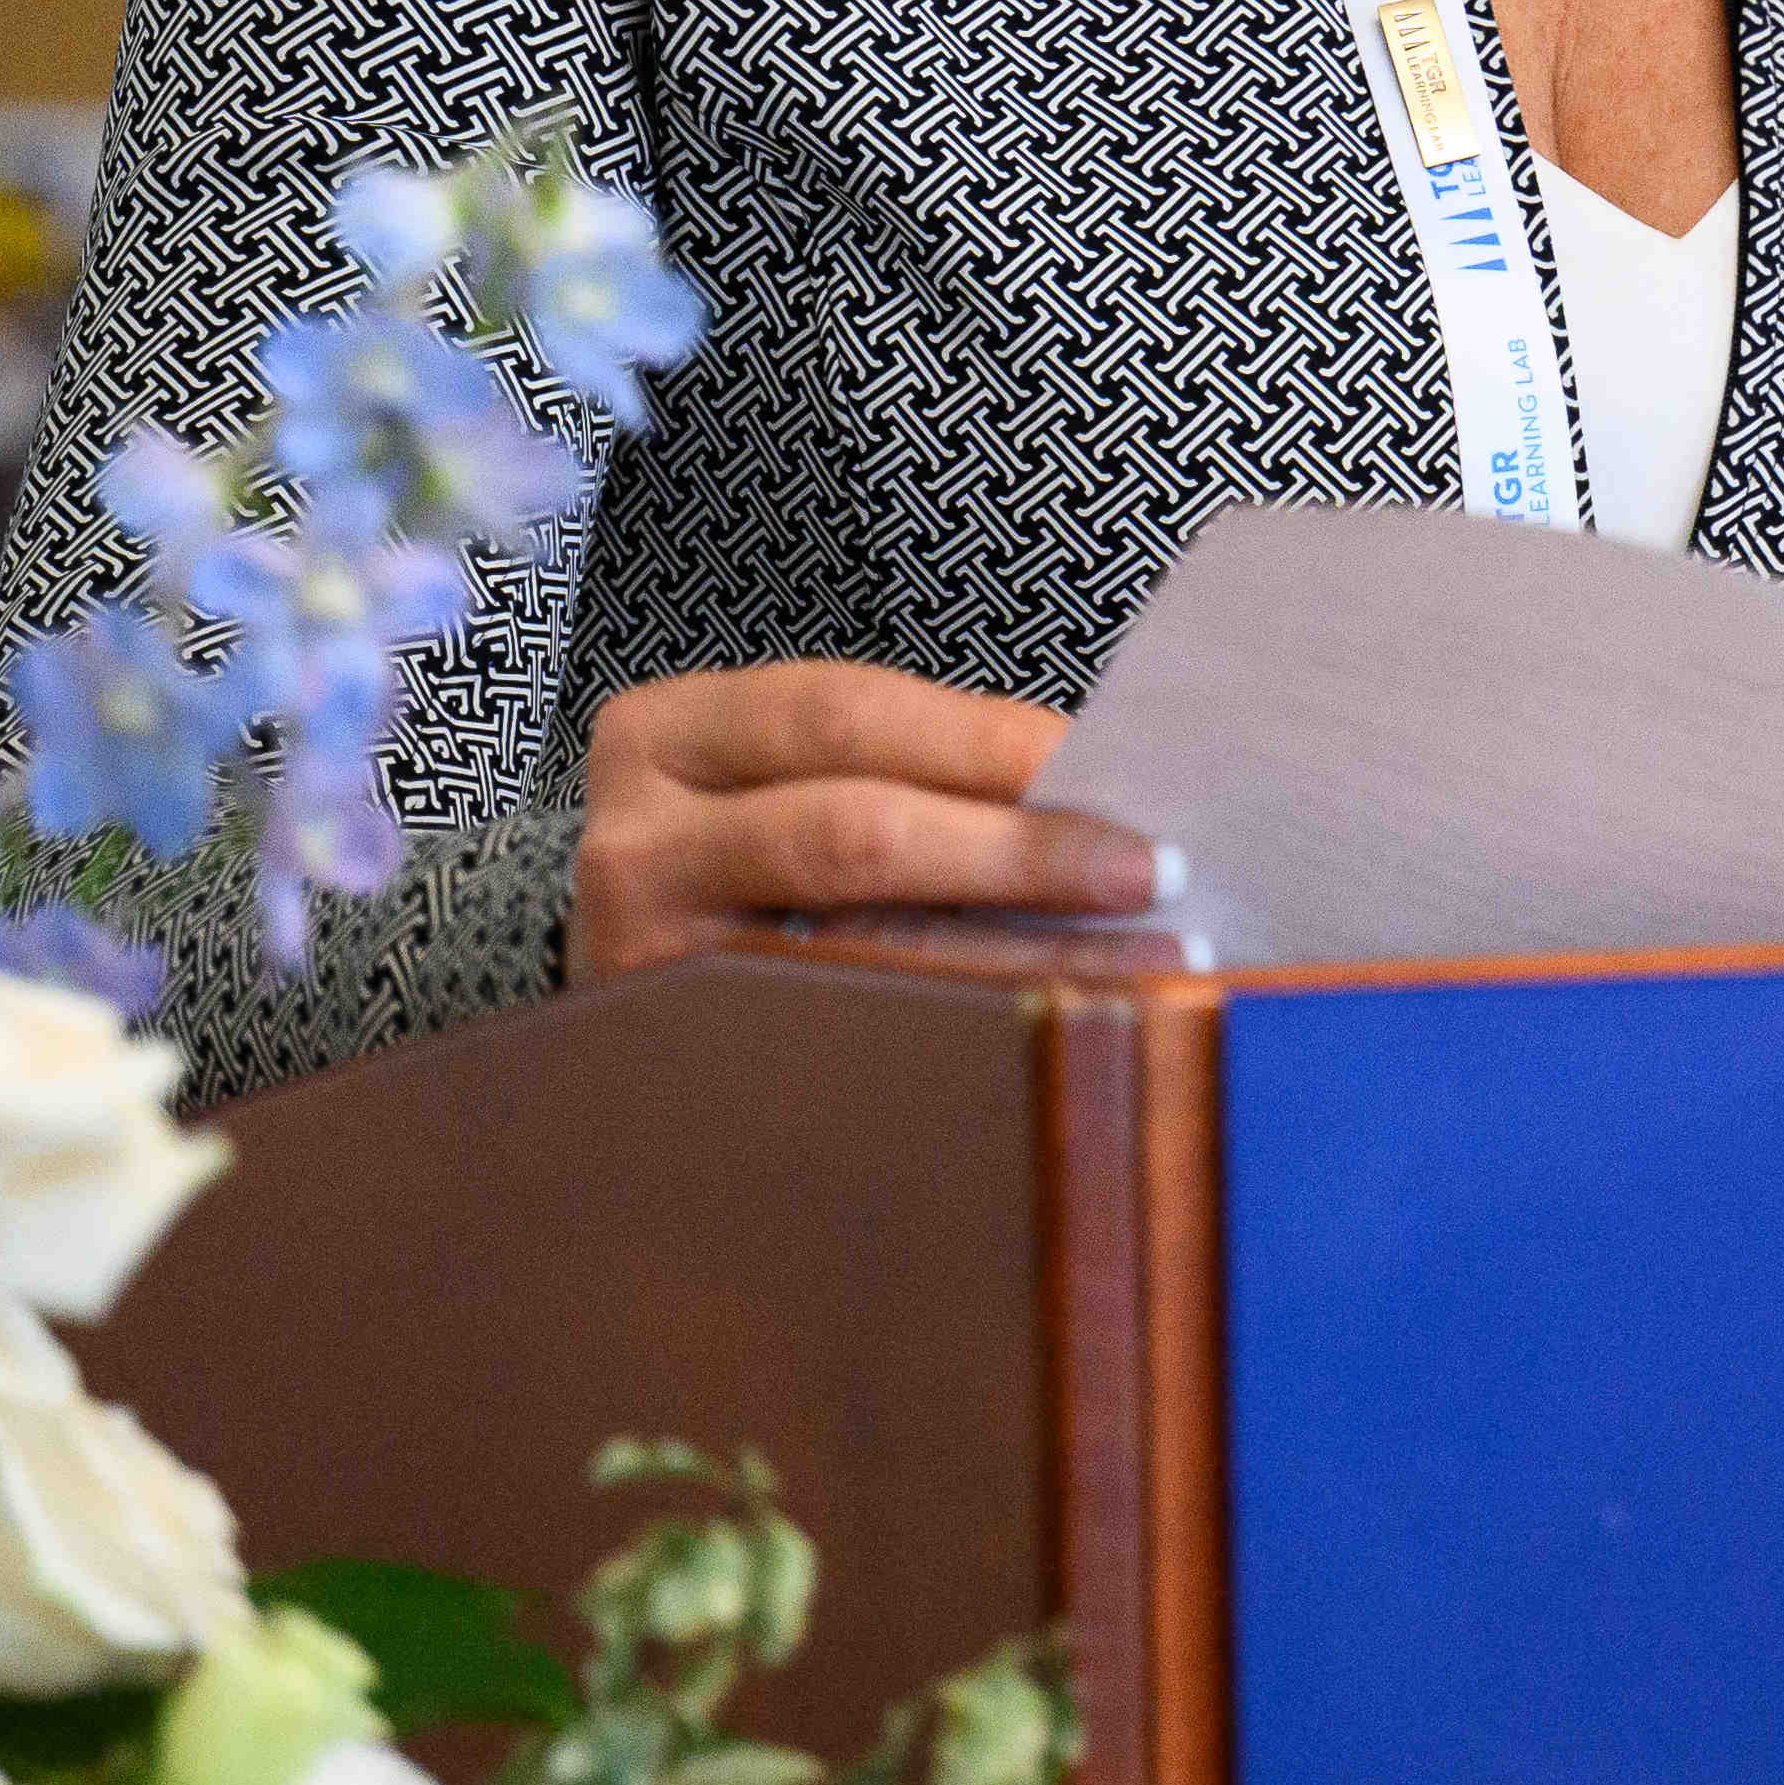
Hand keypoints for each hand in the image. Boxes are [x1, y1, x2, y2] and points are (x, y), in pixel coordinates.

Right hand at [573, 659, 1161, 983]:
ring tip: (1148, 957)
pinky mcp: (693, 1068)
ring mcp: (646, 971)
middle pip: (852, 833)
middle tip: (1151, 866)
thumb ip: (912, 768)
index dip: (989, 742)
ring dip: (1025, 952)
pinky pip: (858, 1041)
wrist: (632, 997)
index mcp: (666, 734)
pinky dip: (976, 1025)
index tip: (1115, 762)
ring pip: (859, 953)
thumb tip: (1105, 782)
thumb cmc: (748, 859)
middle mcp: (633, 845)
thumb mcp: (792, 780)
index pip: (848, 716)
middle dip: (1020, 849)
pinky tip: (1064, 1025)